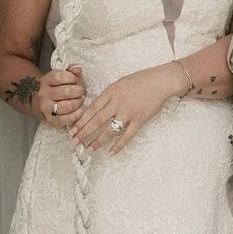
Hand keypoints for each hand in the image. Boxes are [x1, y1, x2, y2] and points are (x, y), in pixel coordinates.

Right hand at [34, 66, 85, 127]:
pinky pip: (68, 119)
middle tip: (80, 92)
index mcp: (46, 81)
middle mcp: (44, 95)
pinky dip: (77, 114)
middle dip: (78, 91)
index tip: (76, 79)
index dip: (71, 77)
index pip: (58, 77)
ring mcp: (46, 109)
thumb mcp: (62, 77)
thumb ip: (71, 71)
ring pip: (68, 106)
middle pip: (66, 92)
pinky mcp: (52, 120)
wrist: (40, 103)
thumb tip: (77, 69)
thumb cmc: (57, 88)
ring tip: (80, 100)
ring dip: (78, 102)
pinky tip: (79, 110)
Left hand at [70, 63, 186, 153]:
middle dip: (84, 132)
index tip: (72, 129)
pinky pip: (127, 135)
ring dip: (98, 141)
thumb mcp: (119, 84)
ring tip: (89, 149)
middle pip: (97, 120)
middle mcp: (117, 103)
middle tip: (74, 142)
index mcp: (111, 92)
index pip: (91, 109)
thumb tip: (94, 109)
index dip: (80, 121)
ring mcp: (129, 112)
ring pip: (110, 130)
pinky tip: (111, 152)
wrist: (160, 82)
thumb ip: (107, 96)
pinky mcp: (140, 120)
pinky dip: (119, 145)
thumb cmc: (140, 81)